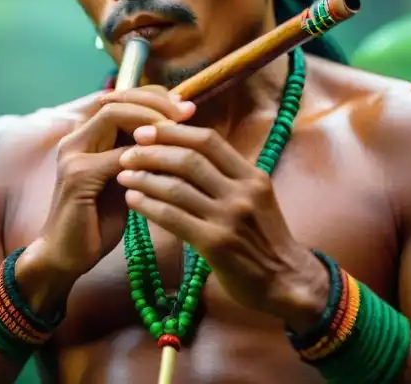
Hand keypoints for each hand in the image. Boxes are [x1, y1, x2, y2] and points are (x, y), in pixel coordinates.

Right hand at [23, 87, 195, 291]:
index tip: (185, 106)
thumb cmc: (99, 221)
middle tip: (186, 111)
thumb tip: (178, 134)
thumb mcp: (125, 181)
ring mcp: (73, 155)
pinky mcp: (77, 177)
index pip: (121, 99)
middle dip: (155, 102)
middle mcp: (76, 139)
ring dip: (150, 120)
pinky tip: (166, 159)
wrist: (66, 256)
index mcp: (87, 137)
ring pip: (114, 116)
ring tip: (178, 128)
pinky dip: (144, 154)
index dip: (153, 97)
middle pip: (117, 100)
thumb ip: (140, 157)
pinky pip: (117, 155)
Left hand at [116, 123, 328, 329]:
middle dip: (153, 152)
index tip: (147, 130)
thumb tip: (186, 152)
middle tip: (128, 151)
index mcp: (252, 176)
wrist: (287, 280)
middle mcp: (242, 192)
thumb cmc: (266, 238)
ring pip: (176, 187)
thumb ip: (227, 176)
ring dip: (144, 178)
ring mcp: (229, 218)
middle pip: (189, 159)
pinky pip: (173, 218)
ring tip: (123, 174)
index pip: (209, 140)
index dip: (174, 132)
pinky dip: (147, 205)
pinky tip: (132, 200)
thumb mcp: (256, 197)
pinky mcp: (215, 244)